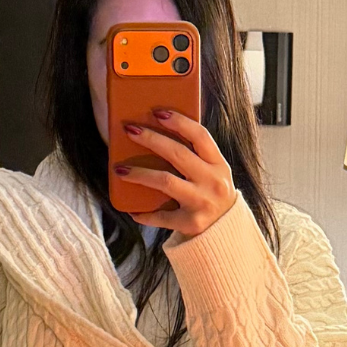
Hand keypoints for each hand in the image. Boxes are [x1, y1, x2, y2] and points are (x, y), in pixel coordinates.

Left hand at [114, 108, 236, 236]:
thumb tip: (157, 134)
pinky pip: (161, 216)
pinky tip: (131, 209)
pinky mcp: (191, 224)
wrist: (226, 234)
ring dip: (139, 174)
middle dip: (151, 139)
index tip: (157, 112)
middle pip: (178, 154)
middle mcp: (213, 182)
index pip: (200, 136)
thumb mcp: (213, 174)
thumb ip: (195, 157)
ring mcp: (202, 203)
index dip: (179, 122)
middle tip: (129, 130)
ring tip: (120, 169)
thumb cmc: (211, 196)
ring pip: (165, 182)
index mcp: (219, 165)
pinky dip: (144, 213)